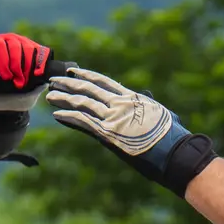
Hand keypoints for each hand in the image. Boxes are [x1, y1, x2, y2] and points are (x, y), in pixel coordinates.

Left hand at [0, 33, 53, 94]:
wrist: (13, 77)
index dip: (2, 63)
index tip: (6, 76)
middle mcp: (10, 38)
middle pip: (15, 48)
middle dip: (16, 66)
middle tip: (16, 80)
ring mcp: (24, 41)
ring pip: (28, 50)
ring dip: (27, 68)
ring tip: (24, 80)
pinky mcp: (37, 47)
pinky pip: (39, 54)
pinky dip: (38, 65)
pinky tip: (35, 74)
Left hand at [46, 67, 219, 196]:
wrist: (174, 152)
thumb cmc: (172, 137)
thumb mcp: (161, 114)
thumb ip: (149, 104)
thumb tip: (147, 96)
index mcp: (132, 98)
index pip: (104, 82)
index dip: (87, 75)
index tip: (73, 70)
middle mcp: (120, 104)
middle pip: (89, 89)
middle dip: (69, 84)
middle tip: (54, 80)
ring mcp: (113, 118)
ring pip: (82, 103)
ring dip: (64, 99)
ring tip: (49, 96)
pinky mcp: (108, 134)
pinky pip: (83, 123)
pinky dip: (69, 118)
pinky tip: (57, 115)